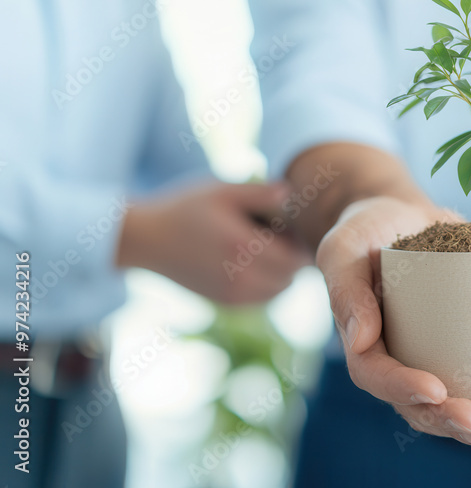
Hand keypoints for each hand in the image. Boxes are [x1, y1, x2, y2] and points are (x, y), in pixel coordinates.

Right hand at [117, 181, 308, 303]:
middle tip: (280, 236)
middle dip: (293, 259)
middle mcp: (240, 277)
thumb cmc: (184, 209)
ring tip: (266, 249)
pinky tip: (254, 263)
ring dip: (282, 273)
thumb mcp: (220, 191)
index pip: (296, 260)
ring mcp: (231, 294)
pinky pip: (262, 299)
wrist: (145, 240)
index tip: (290, 227)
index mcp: (242, 247)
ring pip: (278, 292)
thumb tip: (290, 192)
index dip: (302, 244)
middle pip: (290, 278)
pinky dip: (268, 284)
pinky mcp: (224, 302)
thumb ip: (259, 193)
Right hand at [316, 196, 470, 452]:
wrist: (402, 215)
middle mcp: (397, 359)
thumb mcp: (345, 247)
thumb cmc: (366, 228)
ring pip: (447, 405)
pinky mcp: (460, 347)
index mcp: (363, 341)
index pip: (376, 376)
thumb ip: (347, 289)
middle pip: (416, 403)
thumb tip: (358, 342)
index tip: (436, 391)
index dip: (403, 389)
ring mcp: (428, 358)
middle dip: (447, 418)